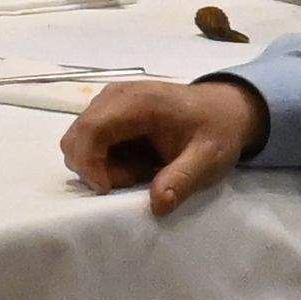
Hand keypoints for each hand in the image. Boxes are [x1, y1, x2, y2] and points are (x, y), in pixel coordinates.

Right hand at [60, 76, 263, 214]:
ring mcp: (108, 100)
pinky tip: (136, 160)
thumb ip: (183, 179)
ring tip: (141, 169)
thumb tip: (157, 204)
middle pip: (76, 138)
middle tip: (137, 178)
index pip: (91, 130)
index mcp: (138, 102)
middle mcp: (114, 95)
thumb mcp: (208, 159)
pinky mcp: (108, 109)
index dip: (90, 164)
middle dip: (97, 169)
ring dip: (102, 166)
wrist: (224, 109)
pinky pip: (89, 140)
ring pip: (79, 141)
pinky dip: (105, 159)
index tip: (109, 191)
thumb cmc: (215, 131)